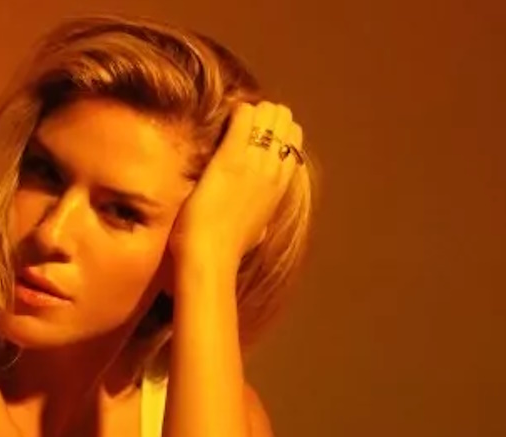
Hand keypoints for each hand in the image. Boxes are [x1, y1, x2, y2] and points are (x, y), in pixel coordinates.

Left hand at [168, 101, 303, 281]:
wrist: (211, 256)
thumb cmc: (229, 249)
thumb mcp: (256, 233)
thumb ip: (261, 221)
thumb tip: (260, 228)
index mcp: (281, 187)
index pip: (294, 141)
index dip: (277, 131)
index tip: (257, 133)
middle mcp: (274, 171)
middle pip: (285, 122)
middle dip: (266, 115)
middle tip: (244, 122)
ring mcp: (255, 163)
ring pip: (269, 114)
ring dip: (253, 111)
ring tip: (234, 120)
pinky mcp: (231, 158)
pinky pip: (244, 117)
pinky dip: (237, 113)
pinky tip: (227, 119)